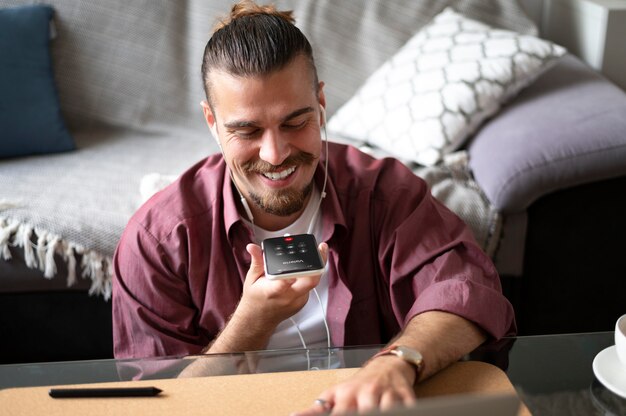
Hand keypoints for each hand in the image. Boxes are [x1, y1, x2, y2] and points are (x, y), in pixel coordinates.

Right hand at [236, 242, 328, 328]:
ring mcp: (298, 301)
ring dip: (314, 267)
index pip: (284, 283)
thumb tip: (253, 247)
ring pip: (312, 282)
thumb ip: (257, 261)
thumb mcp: (252, 279)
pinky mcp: (303, 302)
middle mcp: (288, 297)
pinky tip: (303, 269)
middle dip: (318, 264)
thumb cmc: (255, 298)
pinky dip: (307, 276)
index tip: (295, 263)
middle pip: (310, 281)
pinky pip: (309, 286)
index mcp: (272, 291)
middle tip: (320, 248)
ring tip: (315, 252)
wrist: (259, 319)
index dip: (290, 275)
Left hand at [292, 355, 416, 414]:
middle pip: (366, 411)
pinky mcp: (407, 396)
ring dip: (383, 412)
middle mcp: (367, 393)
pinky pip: (408, 407)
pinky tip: (398, 412)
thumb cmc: (358, 386)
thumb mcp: (334, 394)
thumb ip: (316, 410)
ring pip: (387, 409)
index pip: (341, 413)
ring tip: (377, 413)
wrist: (387, 366)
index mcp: (347, 394)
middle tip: (360, 414)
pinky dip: (405, 410)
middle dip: (364, 414)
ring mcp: (388, 394)